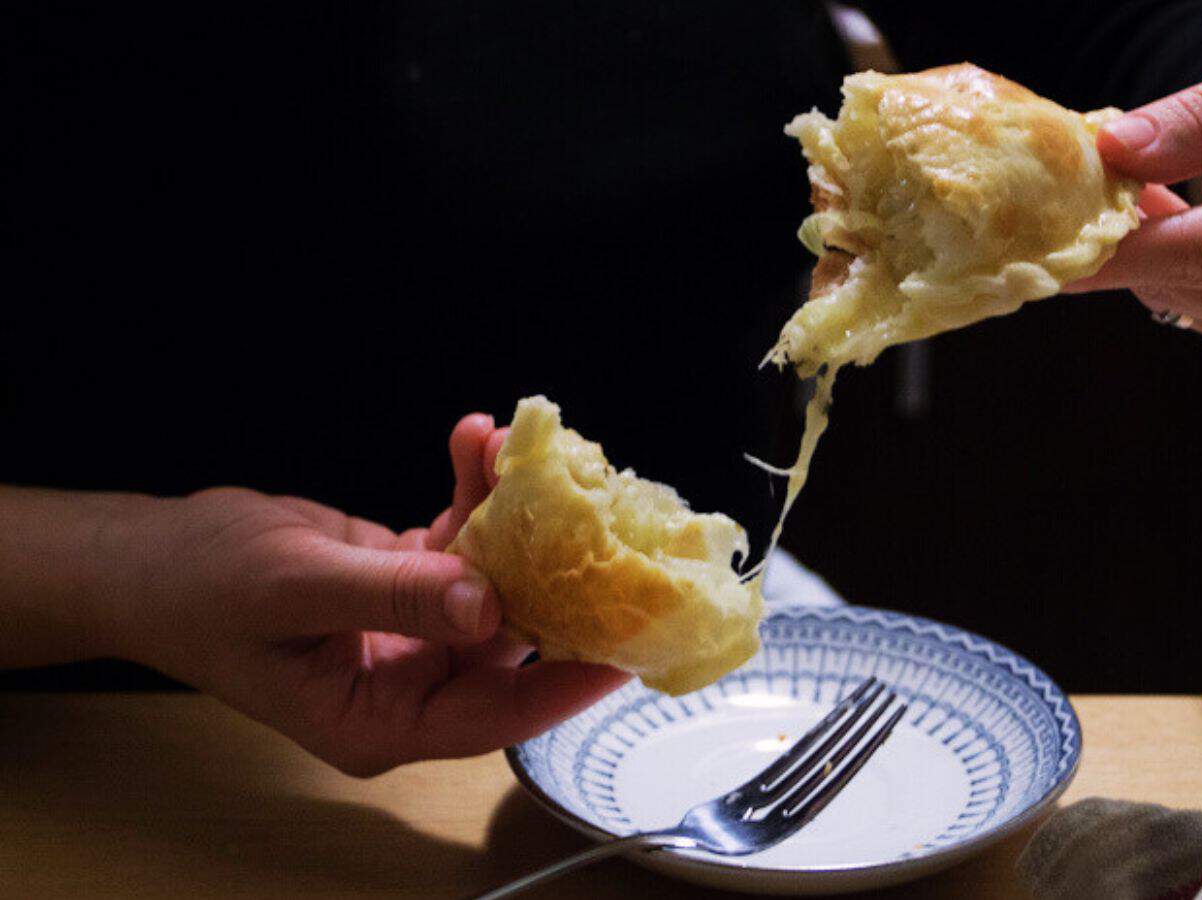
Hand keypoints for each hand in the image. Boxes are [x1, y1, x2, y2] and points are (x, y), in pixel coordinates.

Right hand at [108, 415, 627, 775]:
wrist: (157, 556)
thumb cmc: (201, 590)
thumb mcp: (295, 588)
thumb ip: (393, 595)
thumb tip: (487, 603)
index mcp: (382, 720)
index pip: (497, 715)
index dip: (566, 684)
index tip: (627, 646)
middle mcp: (411, 684)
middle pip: (512, 641)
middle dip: (552, 573)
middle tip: (597, 513)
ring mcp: (415, 634)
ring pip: (495, 580)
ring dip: (511, 514)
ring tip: (516, 448)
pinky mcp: (412, 584)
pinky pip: (464, 543)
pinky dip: (475, 495)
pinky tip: (475, 442)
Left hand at [1068, 37, 1201, 367]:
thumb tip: (1116, 150)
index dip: (1119, 252)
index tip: (1046, 249)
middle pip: (1181, 278)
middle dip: (1126, 232)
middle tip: (1099, 171)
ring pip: (1177, 296)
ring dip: (1147, 245)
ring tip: (1159, 185)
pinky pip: (1191, 306)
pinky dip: (1167, 265)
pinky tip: (1184, 221)